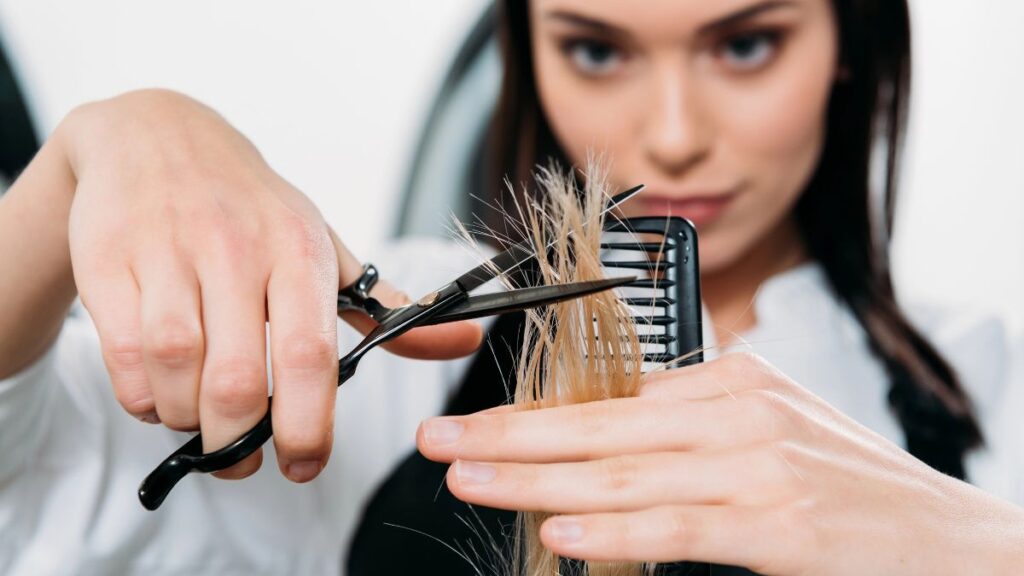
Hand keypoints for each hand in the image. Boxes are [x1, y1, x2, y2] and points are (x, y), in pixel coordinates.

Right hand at [61, 90, 480, 482]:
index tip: (306, 465)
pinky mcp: (110, 262)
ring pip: (177, 374)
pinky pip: (124, 360)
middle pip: (239, 382)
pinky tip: (161, 395)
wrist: (157, 136)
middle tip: (245, 459)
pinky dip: (142, 399)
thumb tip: (464, 342)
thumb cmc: (251, 207)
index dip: (309, 426)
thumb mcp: (324, 246)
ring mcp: (168, 254)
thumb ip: (387, 310)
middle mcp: (235, 250)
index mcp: (299, 251)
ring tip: (202, 423)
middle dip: (241, 443)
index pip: (311, 355)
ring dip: (188, 422)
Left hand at [418, 353, 1023, 574]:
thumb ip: (691, 425)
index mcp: (730, 381)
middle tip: (441, 443)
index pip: (610, 400)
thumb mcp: (769, 429)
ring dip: (534, 481)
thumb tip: (608, 435)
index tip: (473, 425)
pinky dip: (612, 529)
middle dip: (510, 438)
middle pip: (599, 428)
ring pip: (621, 475)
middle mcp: (737, 412)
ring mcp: (758, 467)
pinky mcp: (778, 526)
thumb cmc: (848, 484)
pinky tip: (558, 530)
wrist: (948, 537)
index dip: (534, 416)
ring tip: (470, 480)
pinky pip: (675, 526)